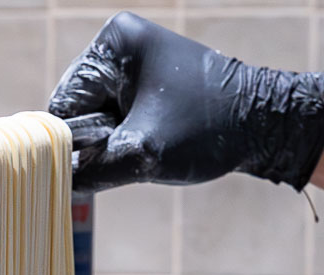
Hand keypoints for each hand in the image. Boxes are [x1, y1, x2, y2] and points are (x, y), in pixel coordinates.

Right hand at [49, 12, 323, 190]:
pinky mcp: (148, 78)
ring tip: (150, 146)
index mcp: (114, 44)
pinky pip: (117, 115)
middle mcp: (120, 43)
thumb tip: (56, 182)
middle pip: (78, 109)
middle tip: (139, 150)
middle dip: (100, 139)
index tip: (110, 156)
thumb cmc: (208, 131)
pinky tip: (154, 141)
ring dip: (114, 142)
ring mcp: (135, 59)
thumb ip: (92, 170)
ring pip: (97, 117)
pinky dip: (128, 137)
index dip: (78, 140)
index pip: (64, 103)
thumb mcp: (143, 155)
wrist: (267, 124)